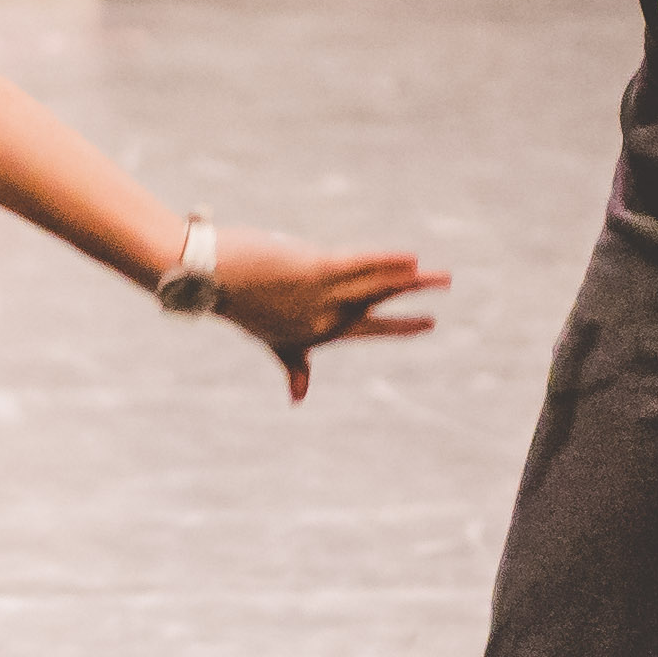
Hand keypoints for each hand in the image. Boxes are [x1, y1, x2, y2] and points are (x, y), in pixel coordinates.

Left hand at [207, 233, 448, 399]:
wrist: (210, 277)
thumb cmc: (241, 306)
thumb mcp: (273, 342)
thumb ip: (294, 366)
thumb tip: (298, 398)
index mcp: (322, 331)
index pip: (370, 329)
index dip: (401, 326)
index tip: (429, 323)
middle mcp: (327, 316)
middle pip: (380, 303)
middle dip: (415, 296)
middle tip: (446, 284)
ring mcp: (323, 293)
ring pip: (376, 283)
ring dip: (411, 277)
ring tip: (439, 274)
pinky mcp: (316, 268)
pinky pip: (360, 264)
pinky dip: (386, 260)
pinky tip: (411, 257)